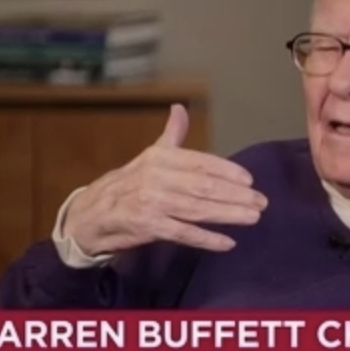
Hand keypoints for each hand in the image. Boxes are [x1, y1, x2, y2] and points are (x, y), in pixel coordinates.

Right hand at [64, 104, 267, 255]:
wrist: (87, 215)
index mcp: (159, 157)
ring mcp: (151, 202)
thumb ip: (170, 135)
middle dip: (236, 194)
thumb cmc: (125, 185)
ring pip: (198, 209)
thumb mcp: (148, 157)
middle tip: (262, 201)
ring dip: (228, 214)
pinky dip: (207, 238)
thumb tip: (180, 108)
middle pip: (204, 186)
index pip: (200, 162)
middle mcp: (156, 177)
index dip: (227, 170)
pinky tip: (228, 242)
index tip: (250, 179)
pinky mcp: (147, 226)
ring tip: (253, 217)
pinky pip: (183, 233)